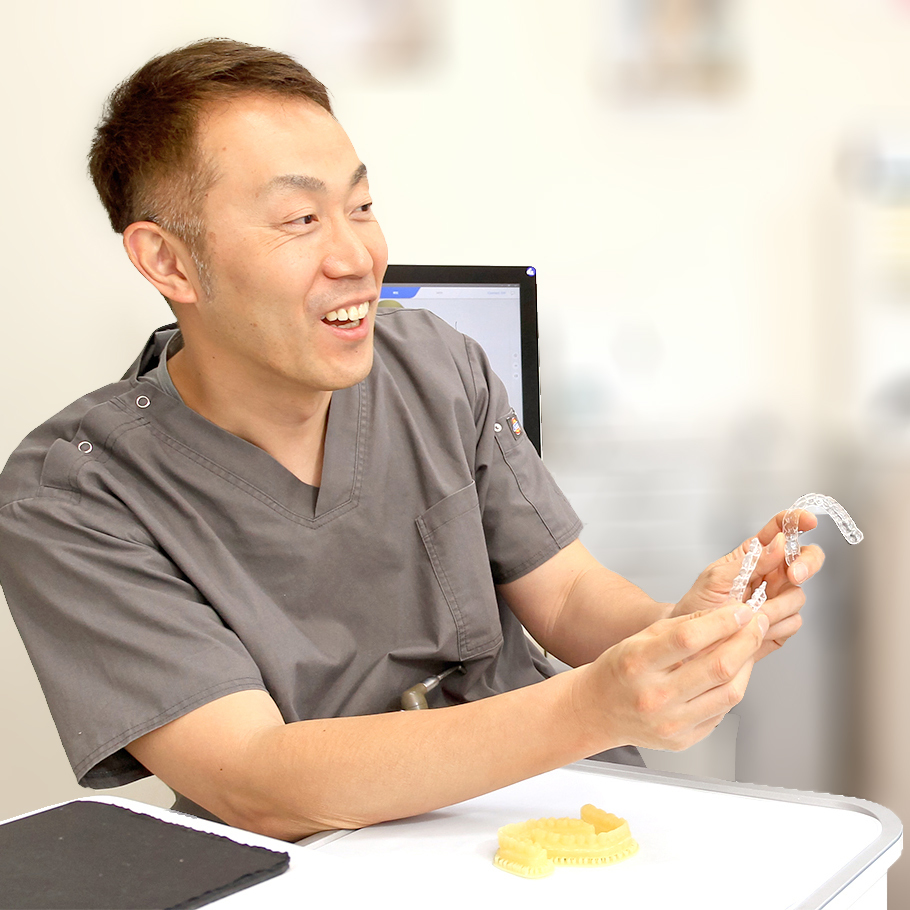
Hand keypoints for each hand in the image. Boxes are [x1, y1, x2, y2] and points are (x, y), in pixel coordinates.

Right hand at [574, 603, 768, 751]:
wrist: (598, 711)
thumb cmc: (619, 672)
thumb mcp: (640, 638)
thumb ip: (682, 626)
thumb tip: (724, 615)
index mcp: (638, 663)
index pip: (689, 638)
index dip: (723, 622)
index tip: (742, 611)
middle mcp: (654, 696)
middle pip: (717, 667)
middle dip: (747, 640)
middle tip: (756, 624)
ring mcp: (670, 722)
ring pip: (729, 692)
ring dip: (747, 665)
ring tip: (747, 648)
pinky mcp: (683, 740)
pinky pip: (721, 712)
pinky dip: (732, 688)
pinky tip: (730, 674)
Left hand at [673, 511, 825, 660]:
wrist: (695, 640)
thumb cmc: (699, 604)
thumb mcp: (716, 578)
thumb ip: (748, 561)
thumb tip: (777, 543)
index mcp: (753, 556)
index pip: (779, 531)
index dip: (796, 521)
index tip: (808, 520)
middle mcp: (771, 574)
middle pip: (805, 559)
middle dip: (806, 564)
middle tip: (794, 574)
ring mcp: (779, 598)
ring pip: (798, 595)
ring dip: (777, 606)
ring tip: (750, 612)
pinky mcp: (782, 623)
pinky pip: (794, 621)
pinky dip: (776, 626)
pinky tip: (756, 627)